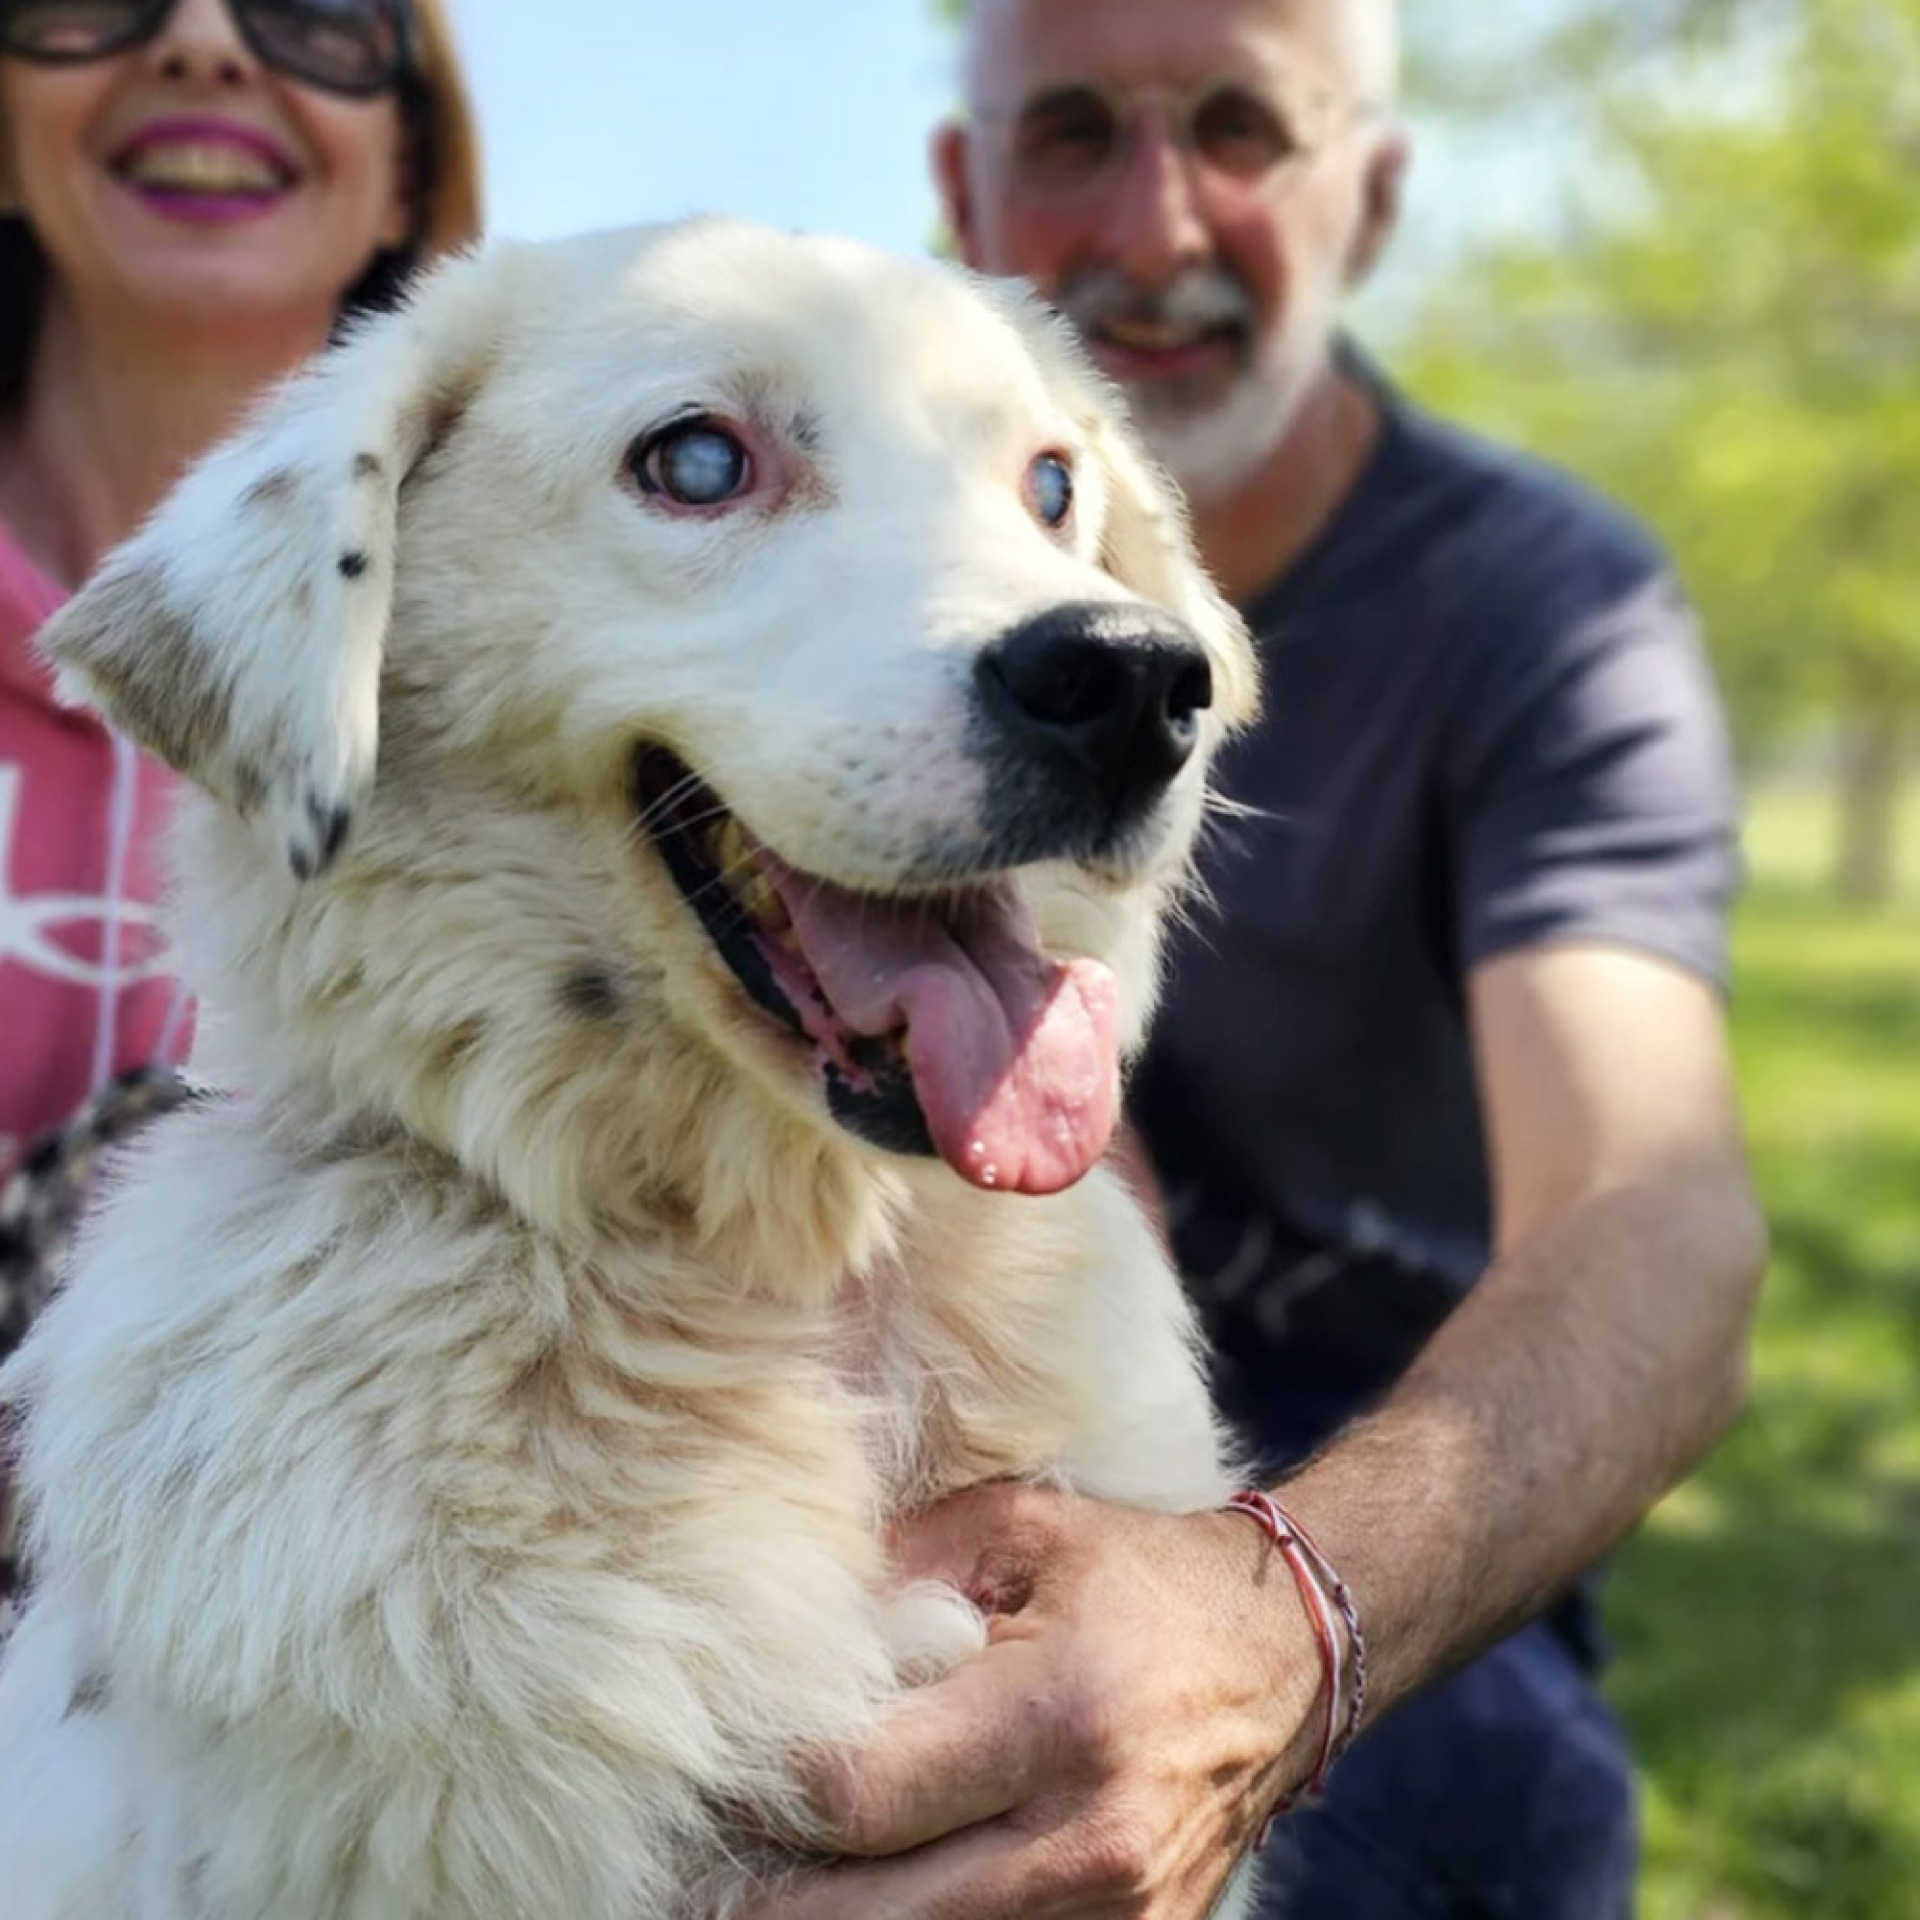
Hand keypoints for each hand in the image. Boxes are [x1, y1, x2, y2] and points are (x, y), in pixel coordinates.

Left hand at [744, 1481, 1325, 1918]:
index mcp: (1057, 1715)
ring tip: (754, 1894)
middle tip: (690, 1877)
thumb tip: (780, 1635)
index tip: (715, 1775)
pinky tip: (858, 1898)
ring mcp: (1119, 1918)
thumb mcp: (1019, 1528)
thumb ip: (898, 1571)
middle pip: (870, 1917)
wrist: (1284, 1658)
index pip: (861, 1796)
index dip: (770, 1794)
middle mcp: (1090, 1840)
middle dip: (766, 1898)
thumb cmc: (1135, 1577)